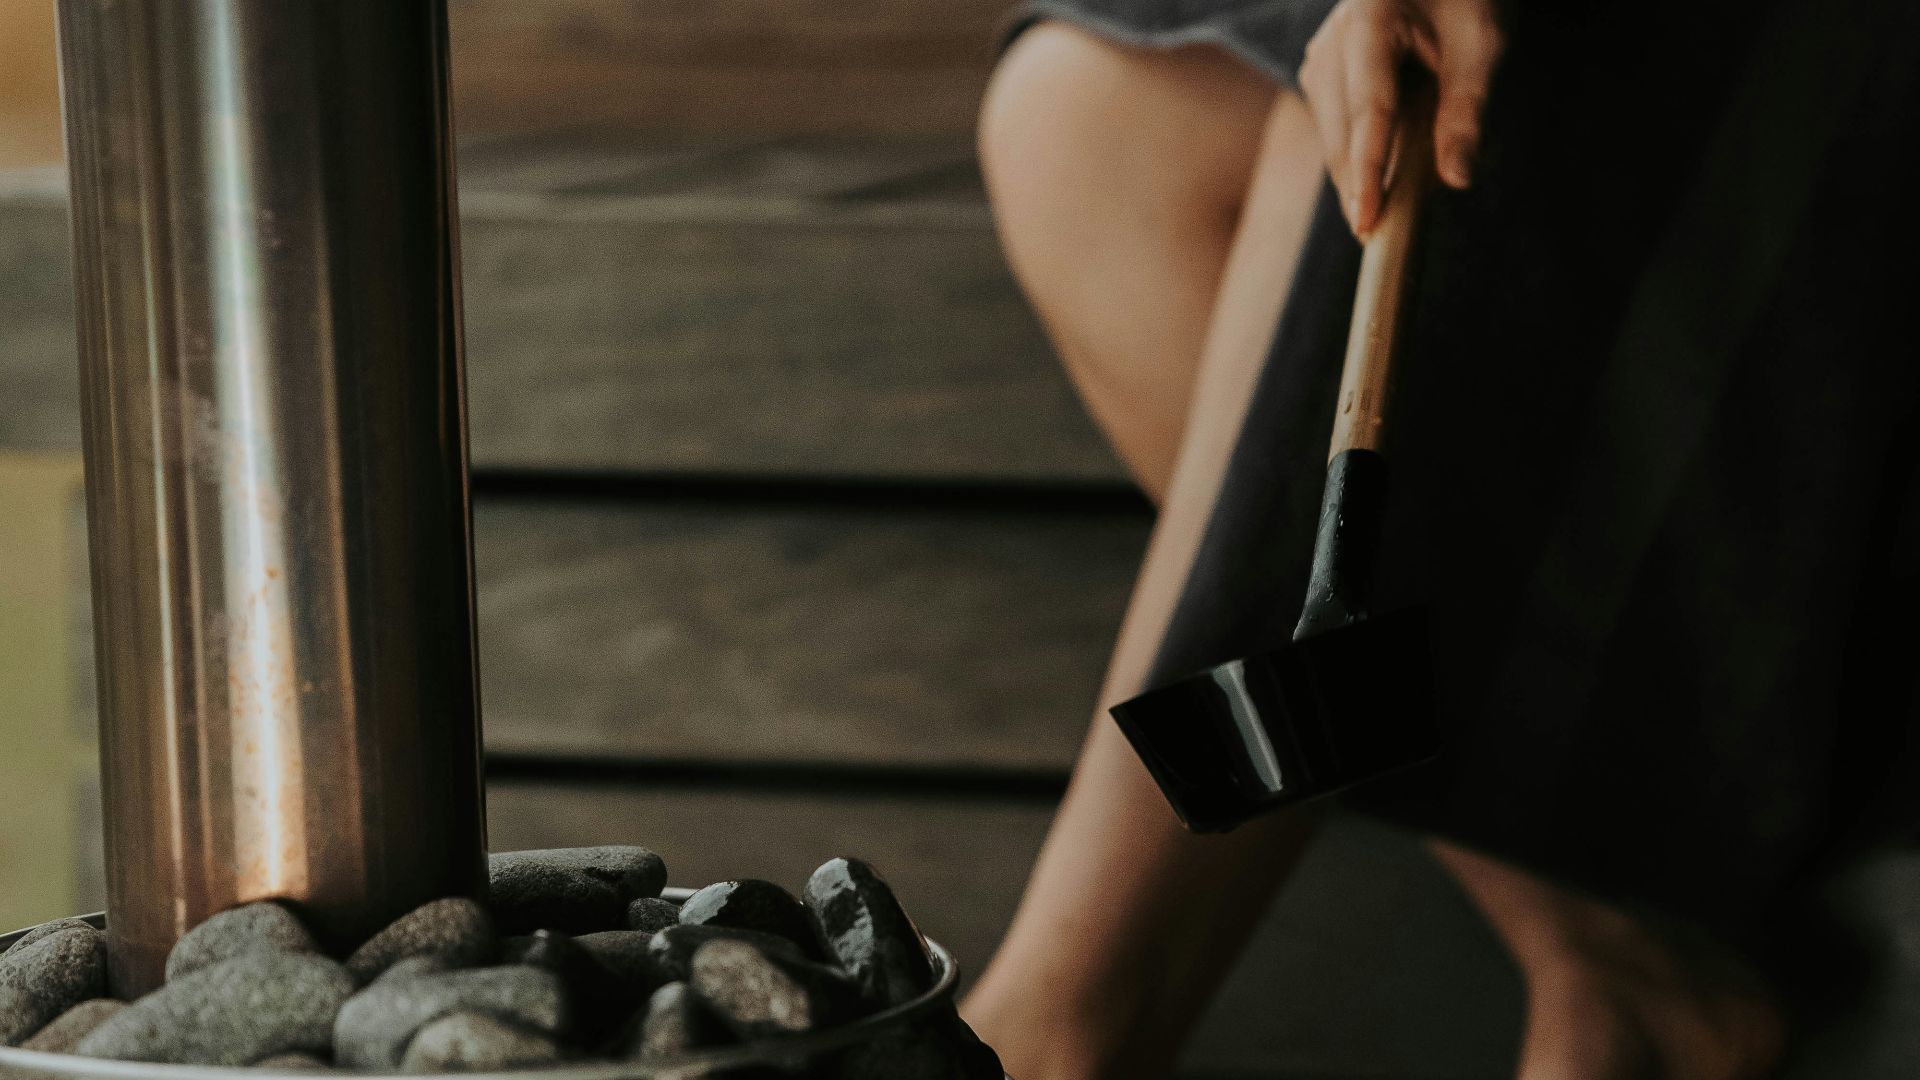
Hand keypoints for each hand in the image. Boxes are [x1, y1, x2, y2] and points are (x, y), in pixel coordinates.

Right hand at [1298, 0, 1503, 236]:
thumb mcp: (1482, 43)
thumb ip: (1466, 109)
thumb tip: (1455, 179)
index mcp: (1370, 22)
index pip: (1368, 111)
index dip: (1368, 171)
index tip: (1365, 220)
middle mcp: (1332, 41)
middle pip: (1342, 133)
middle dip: (1357, 187)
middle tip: (1376, 242)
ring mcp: (1319, 58)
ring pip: (1333, 137)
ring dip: (1357, 175)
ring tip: (1380, 213)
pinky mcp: (1320, 73)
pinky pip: (1335, 129)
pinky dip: (1357, 156)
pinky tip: (1374, 180)